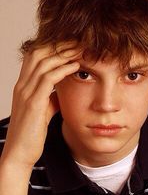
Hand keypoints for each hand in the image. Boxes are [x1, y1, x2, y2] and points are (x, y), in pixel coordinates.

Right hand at [1, 42, 80, 167]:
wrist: (19, 154)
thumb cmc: (32, 132)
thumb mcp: (42, 110)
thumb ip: (49, 98)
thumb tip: (60, 91)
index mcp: (24, 86)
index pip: (36, 56)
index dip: (53, 46)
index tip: (71, 43)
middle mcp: (22, 85)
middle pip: (39, 53)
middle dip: (59, 44)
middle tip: (78, 40)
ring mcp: (26, 93)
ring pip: (43, 63)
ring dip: (63, 54)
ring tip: (80, 49)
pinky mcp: (33, 104)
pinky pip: (48, 79)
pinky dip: (62, 70)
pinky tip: (75, 66)